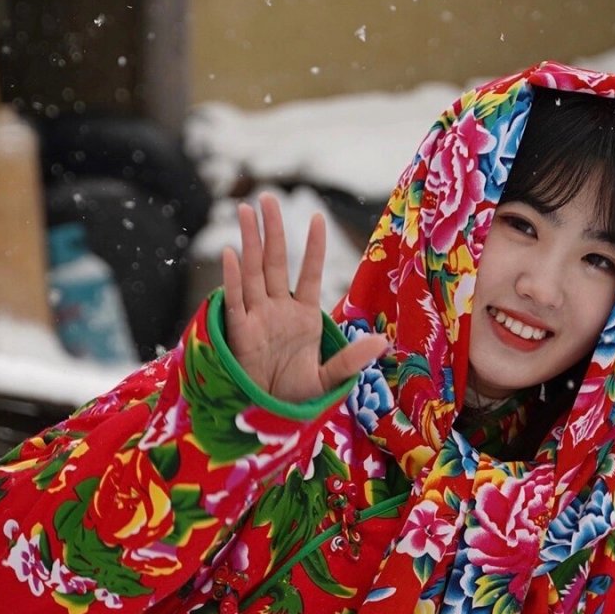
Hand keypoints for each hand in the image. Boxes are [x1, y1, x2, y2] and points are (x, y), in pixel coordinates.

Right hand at [221, 192, 386, 403]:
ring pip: (253, 272)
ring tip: (245, 210)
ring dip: (250, 241)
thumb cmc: (294, 396)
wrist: (265, 416)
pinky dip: (233, 279)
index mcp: (303, 316)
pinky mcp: (239, 333)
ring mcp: (257, 318)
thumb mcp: (327, 379)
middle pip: (274, 262)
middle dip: (272, 230)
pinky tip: (232, 253)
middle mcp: (278, 310)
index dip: (314, 247)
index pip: (309, 274)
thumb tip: (382, 341)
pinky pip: (236, 302)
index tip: (317, 218)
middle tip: (267, 197)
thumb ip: (351, 359)